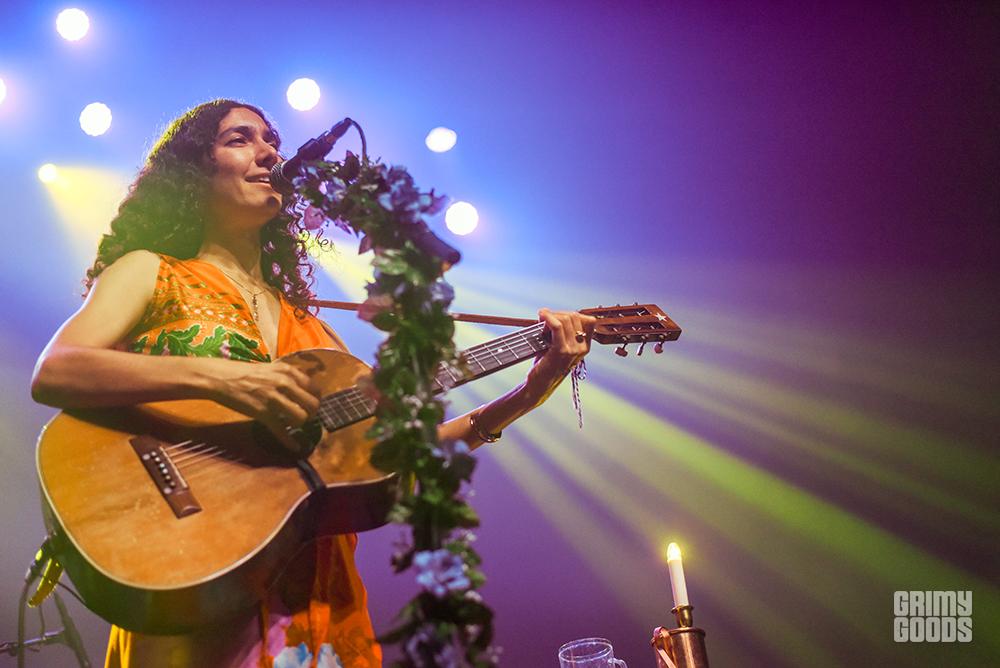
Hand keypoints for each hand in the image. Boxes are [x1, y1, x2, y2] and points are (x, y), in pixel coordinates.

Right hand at [206, 359, 320, 447]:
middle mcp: (284, 384)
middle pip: (312, 404)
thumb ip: (287, 377)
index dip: (315, 399)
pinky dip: (290, 442)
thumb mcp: (270, 369)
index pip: (314, 388)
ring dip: (301, 424)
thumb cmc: (244, 373)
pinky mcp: (263, 414)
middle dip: (311, 413)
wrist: (220, 378)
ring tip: (295, 424)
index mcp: (288, 371)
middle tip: (305, 416)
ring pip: (301, 417)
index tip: (311, 404)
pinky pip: (282, 431)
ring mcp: (274, 399)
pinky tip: (295, 447)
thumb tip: (301, 389)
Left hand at [523, 308, 595, 405]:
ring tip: (541, 318)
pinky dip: (548, 317)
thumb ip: (563, 332)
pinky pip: (557, 326)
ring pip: (566, 319)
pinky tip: (541, 315)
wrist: (539, 385)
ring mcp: (573, 349)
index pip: (589, 321)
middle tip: (545, 317)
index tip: (558, 316)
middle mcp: (582, 348)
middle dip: (558, 313)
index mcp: (585, 346)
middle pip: (575, 316)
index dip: (572, 314)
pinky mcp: (561, 350)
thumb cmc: (546, 365)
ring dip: (551, 315)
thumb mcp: (560, 347)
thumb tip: (553, 313)